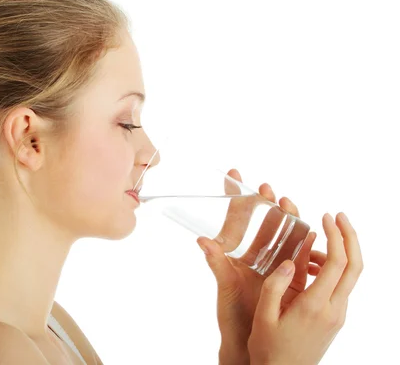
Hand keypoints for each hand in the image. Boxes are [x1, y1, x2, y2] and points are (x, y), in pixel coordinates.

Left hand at [196, 169, 322, 363]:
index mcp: (237, 252)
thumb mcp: (225, 286)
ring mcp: (274, 262)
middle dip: (267, 202)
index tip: (234, 172)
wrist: (251, 341)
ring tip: (288, 205)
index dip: (235, 195)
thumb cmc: (233, 314)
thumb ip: (217, 263)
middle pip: (265, 221)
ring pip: (285, 234)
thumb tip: (202, 240)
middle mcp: (256, 253)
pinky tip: (311, 235)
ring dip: (288, 219)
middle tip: (267, 187)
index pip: (237, 217)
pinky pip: (301, 256)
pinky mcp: (290, 275)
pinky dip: (306, 245)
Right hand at [247, 212, 362, 363]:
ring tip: (315, 240)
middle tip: (339, 216)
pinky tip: (311, 264)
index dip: (336, 236)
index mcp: (315, 306)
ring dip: (340, 252)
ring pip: (350, 275)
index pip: (337, 264)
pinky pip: (340, 285)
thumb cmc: (269, 348)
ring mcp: (337, 314)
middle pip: (355, 266)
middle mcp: (333, 309)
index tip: (326, 217)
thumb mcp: (263, 316)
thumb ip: (275, 286)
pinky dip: (332, 268)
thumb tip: (290, 260)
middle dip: (350, 237)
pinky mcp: (334, 317)